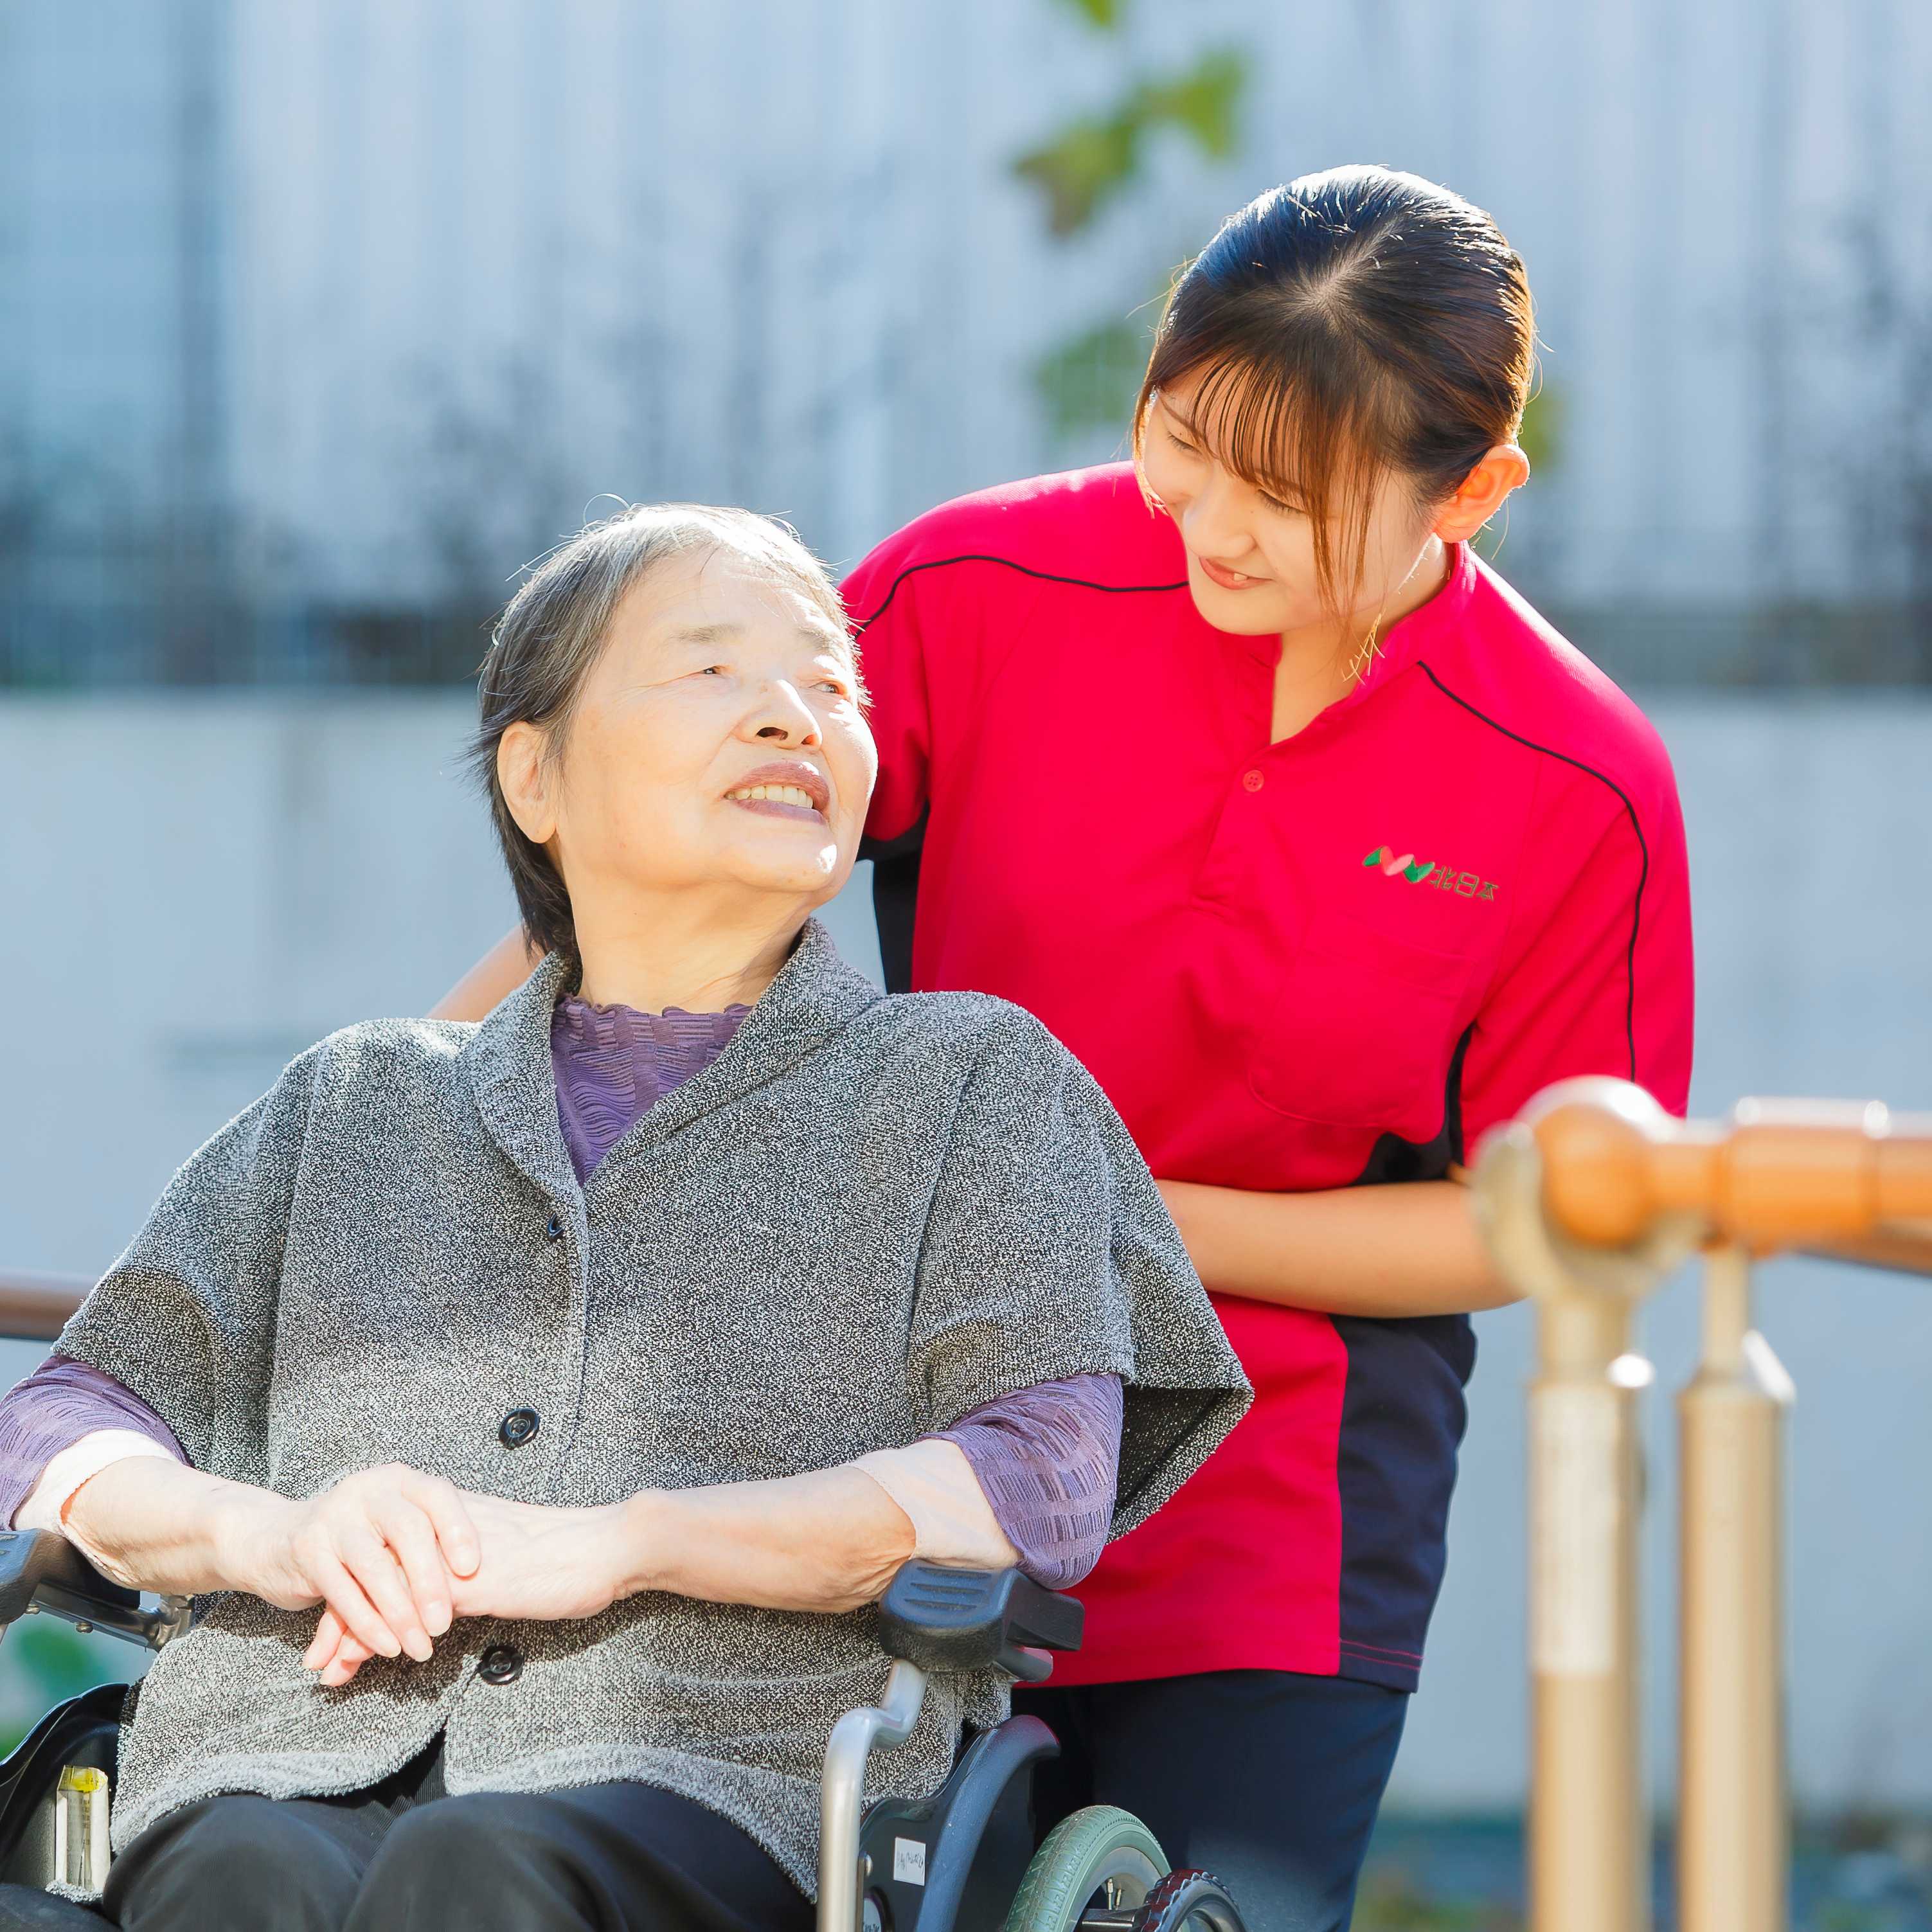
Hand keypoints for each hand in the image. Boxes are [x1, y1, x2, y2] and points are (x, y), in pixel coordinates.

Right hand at [217, 1464, 480, 1669]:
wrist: (275, 1538)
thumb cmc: (355, 1537)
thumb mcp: (392, 1529)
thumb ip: (426, 1546)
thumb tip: (477, 1585)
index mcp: (397, 1480)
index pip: (436, 1496)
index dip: (458, 1530)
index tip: (472, 1570)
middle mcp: (367, 1490)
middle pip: (408, 1531)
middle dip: (429, 1583)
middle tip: (443, 1625)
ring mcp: (334, 1518)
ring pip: (375, 1568)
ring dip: (400, 1615)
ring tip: (419, 1647)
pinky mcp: (308, 1549)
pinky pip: (344, 1593)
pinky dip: (368, 1624)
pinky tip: (386, 1646)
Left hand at [304, 1493, 633, 1686]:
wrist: (605, 1548)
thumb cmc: (570, 1556)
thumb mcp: (511, 1559)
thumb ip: (476, 1571)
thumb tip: (457, 1598)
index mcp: (452, 1522)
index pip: (386, 1555)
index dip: (357, 1593)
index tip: (336, 1629)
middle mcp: (439, 1534)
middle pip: (369, 1574)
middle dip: (338, 1621)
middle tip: (316, 1659)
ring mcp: (446, 1557)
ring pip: (374, 1594)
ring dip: (345, 1636)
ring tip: (326, 1673)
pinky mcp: (459, 1584)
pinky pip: (399, 1614)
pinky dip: (371, 1642)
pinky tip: (358, 1665)